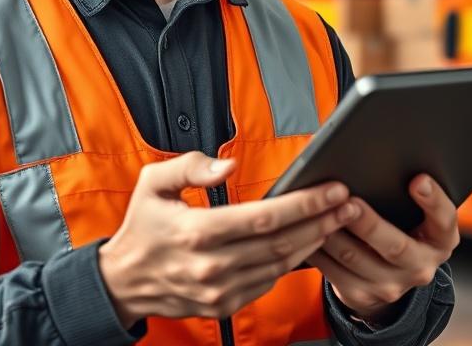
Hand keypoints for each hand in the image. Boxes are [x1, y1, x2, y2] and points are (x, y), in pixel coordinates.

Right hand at [98, 152, 359, 327]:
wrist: (124, 281)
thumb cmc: (142, 227)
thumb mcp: (153, 183)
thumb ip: (190, 166)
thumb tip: (228, 165)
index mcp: (197, 231)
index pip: (265, 217)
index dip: (305, 202)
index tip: (332, 189)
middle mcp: (212, 265)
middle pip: (283, 242)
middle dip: (322, 220)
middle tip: (348, 203)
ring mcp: (220, 290)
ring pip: (282, 264)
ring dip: (314, 241)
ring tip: (336, 220)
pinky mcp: (225, 305)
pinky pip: (269, 282)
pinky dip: (292, 262)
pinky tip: (307, 243)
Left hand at [306, 174, 459, 326]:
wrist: (388, 274)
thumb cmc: (401, 225)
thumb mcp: (414, 212)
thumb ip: (405, 191)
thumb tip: (376, 154)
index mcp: (441, 240)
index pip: (444, 220)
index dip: (433, 200)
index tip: (418, 179)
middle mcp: (421, 267)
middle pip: (395, 246)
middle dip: (370, 223)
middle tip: (350, 202)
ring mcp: (392, 286)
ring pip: (356, 259)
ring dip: (335, 233)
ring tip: (319, 212)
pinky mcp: (363, 295)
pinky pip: (334, 272)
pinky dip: (319, 250)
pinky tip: (307, 231)